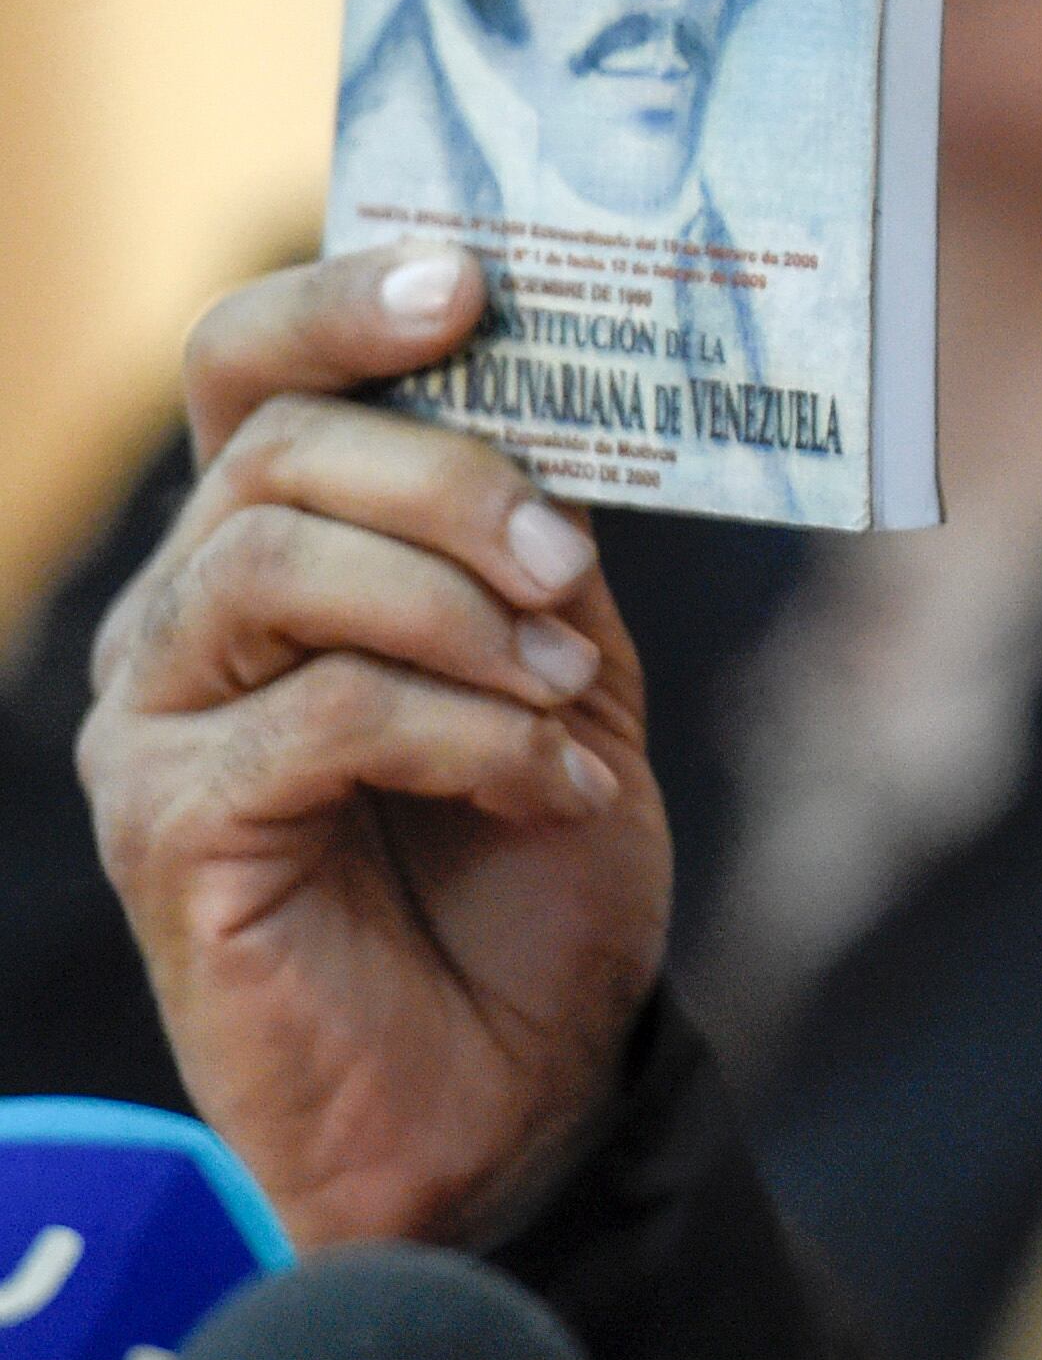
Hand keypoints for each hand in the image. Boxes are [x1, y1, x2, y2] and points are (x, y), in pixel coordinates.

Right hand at [77, 241, 669, 1247]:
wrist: (524, 1081)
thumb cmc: (532, 869)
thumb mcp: (567, 666)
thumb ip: (536, 540)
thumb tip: (559, 404)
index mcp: (273, 549)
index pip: (247, 372)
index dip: (338, 303)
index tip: (467, 279)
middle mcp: (181, 617)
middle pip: (275, 454)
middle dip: (449, 482)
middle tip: (570, 566)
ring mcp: (153, 721)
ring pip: (275, 567)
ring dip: (455, 611)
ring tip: (565, 689)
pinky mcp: (164, 828)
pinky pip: (315, 715)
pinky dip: (463, 730)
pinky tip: (548, 781)